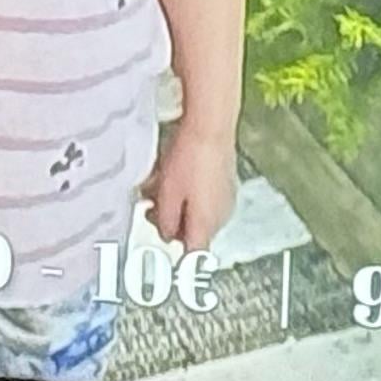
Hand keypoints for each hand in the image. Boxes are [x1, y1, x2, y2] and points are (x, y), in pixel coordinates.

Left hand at [147, 127, 236, 250]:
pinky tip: (177, 178)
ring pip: (199, 215)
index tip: (162, 242)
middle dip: (172, 223)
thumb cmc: (190, 158)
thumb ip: (165, 222)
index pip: (193, 254)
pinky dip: (192, 195)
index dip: (175, 251)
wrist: (211, 126)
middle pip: (194, 233)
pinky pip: (207, 199)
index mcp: (206, 224)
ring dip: (180, 208)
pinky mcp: (227, 183)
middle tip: (152, 208)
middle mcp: (222, 216)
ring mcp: (226, 199)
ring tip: (160, 189)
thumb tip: (167, 235)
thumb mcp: (167, 193)